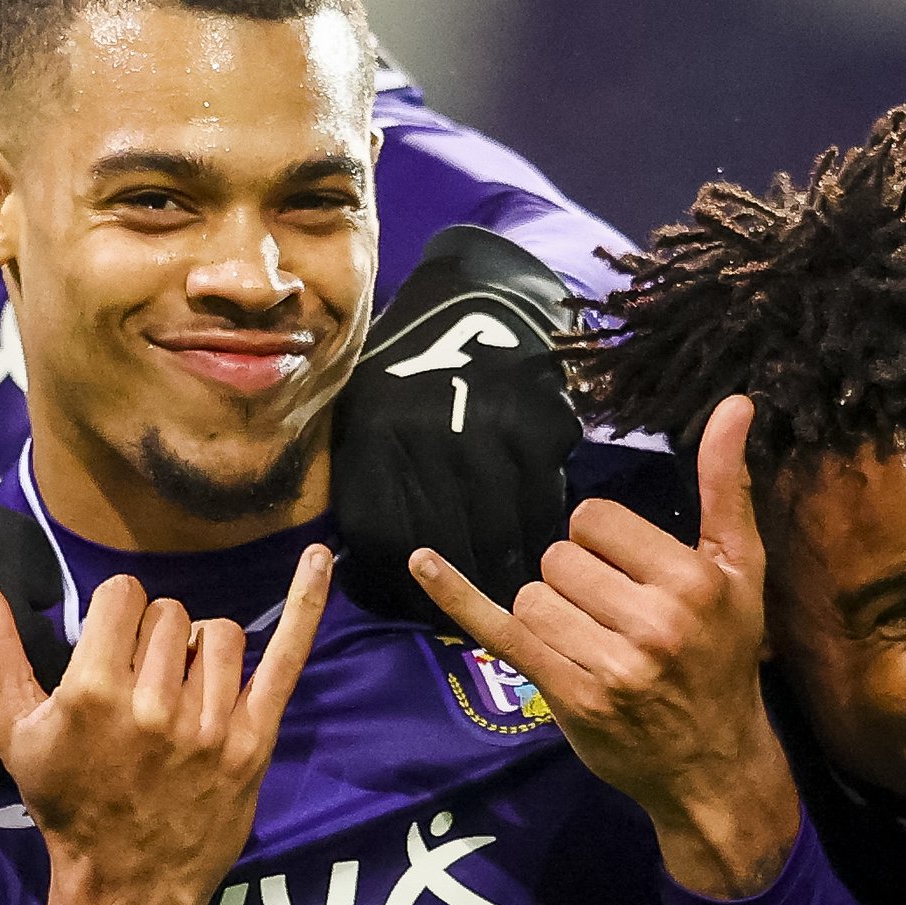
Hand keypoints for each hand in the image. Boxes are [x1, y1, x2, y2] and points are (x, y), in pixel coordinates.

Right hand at [0, 546, 332, 904]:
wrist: (126, 885)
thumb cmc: (63, 802)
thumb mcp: (11, 727)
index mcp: (93, 692)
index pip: (123, 595)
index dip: (113, 618)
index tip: (107, 653)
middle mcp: (155, 705)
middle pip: (170, 613)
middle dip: (153, 639)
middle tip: (140, 690)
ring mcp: (212, 724)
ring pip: (218, 633)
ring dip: (199, 651)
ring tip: (180, 693)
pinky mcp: (254, 741)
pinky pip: (287, 656)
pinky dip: (305, 602)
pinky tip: (320, 556)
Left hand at [330, 225, 580, 625]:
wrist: (472, 294)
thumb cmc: (408, 365)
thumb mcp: (361, 413)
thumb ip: (363, 484)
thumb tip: (367, 573)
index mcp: (373, 437)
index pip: (384, 539)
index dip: (403, 587)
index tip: (425, 610)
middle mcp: (426, 436)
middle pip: (449, 543)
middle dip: (465, 586)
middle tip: (483, 609)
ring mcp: (487, 429)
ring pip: (502, 528)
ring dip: (510, 567)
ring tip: (517, 589)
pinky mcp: (541, 422)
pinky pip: (544, 497)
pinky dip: (543, 525)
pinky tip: (542, 540)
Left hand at [412, 394, 796, 896]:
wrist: (713, 763)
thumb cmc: (725, 656)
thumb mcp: (742, 571)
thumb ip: (728, 487)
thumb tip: (734, 402)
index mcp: (691, 581)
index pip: (594, 519)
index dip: (602, 540)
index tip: (628, 571)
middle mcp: (652, 622)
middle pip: (558, 556)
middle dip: (575, 577)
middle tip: (613, 612)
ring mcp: (608, 664)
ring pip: (532, 594)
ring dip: (549, 610)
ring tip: (591, 638)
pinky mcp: (569, 696)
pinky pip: (500, 631)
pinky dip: (457, 596)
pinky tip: (422, 562)